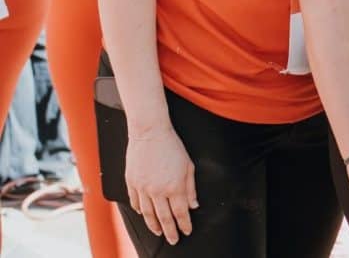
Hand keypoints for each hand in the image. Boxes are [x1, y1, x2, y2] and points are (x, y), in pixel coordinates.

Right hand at [125, 124, 196, 244]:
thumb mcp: (188, 166)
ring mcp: (143, 187)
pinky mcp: (131, 183)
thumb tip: (193, 205)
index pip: (180, 212)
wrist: (150, 133)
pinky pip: (135, 202)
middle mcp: (158, 190)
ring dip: (153, 226)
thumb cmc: (172, 146)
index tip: (187, 231)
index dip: (184, 224)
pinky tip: (144, 216)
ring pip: (148, 214)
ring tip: (158, 233)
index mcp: (174, 186)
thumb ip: (190, 188)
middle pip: (164, 217)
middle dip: (170, 231)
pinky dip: (140, 211)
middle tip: (173, 240)